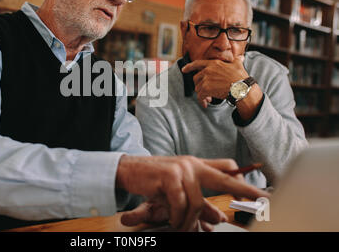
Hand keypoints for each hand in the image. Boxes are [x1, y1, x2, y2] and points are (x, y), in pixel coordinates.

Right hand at [116, 155, 268, 230]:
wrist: (128, 170)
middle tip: (264, 200)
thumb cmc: (154, 180)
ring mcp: (181, 169)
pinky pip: (181, 204)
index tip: (260, 191)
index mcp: (197, 164)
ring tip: (182, 227)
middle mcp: (192, 164)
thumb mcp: (178, 188)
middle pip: (224, 178)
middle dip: (246, 190)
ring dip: (190, 221)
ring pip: (198, 202)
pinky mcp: (169, 176)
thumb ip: (199, 199)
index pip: (227, 167)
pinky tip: (174, 221)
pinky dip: (178, 217)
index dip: (243, 178)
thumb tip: (220, 217)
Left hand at [182, 56, 247, 107]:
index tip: (184, 70)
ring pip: (197, 88)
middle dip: (200, 85)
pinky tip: (206, 104)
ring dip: (202, 94)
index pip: (197, 63)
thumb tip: (241, 58)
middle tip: (206, 92)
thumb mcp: (238, 66)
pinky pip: (199, 96)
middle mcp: (208, 70)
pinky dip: (202, 101)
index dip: (189, 67)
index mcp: (213, 63)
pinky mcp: (206, 89)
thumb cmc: (241, 78)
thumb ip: (237, 61)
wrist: (241, 88)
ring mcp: (206, 79)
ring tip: (209, 98)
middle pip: (196, 78)